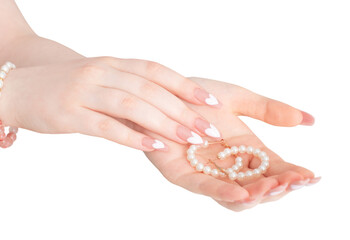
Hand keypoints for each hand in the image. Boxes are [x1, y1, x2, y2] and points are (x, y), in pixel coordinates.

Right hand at [1, 58, 224, 149]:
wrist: (17, 88)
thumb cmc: (66, 88)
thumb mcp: (101, 81)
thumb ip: (129, 91)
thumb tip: (165, 109)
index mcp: (113, 63)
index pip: (157, 71)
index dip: (186, 86)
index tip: (212, 103)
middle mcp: (102, 72)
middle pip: (151, 90)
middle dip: (184, 110)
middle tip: (209, 129)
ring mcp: (84, 91)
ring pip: (132, 105)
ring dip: (165, 123)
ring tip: (191, 139)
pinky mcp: (69, 113)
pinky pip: (105, 126)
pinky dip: (132, 136)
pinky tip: (154, 146)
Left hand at [143, 77, 318, 210]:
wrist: (161, 88)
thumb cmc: (196, 95)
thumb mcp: (238, 99)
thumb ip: (268, 111)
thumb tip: (308, 119)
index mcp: (243, 151)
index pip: (273, 170)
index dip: (293, 176)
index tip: (311, 175)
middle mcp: (226, 167)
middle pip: (257, 190)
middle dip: (279, 188)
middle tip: (295, 181)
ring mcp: (205, 173)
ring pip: (235, 197)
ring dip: (257, 195)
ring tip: (275, 186)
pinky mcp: (181, 174)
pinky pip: (203, 188)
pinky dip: (223, 193)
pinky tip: (243, 194)